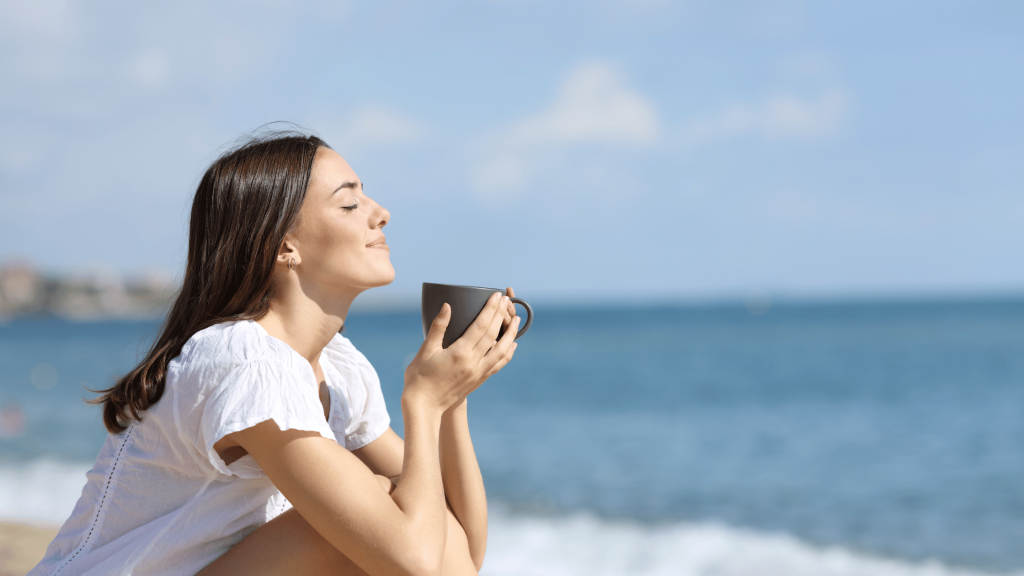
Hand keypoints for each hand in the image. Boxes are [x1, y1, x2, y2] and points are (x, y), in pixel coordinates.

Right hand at [403, 291, 518, 411]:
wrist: (425, 406)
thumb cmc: (420, 377)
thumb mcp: (426, 350)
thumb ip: (438, 327)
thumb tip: (447, 306)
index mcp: (459, 353)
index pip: (481, 326)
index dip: (491, 309)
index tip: (497, 296)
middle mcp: (473, 363)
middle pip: (493, 335)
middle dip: (501, 315)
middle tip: (507, 300)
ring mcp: (478, 373)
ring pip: (501, 351)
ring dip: (510, 334)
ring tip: (516, 321)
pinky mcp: (479, 380)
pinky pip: (498, 364)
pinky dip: (507, 353)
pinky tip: (512, 346)